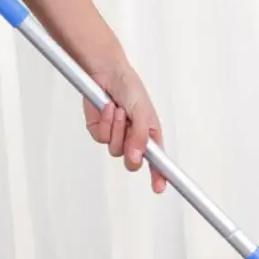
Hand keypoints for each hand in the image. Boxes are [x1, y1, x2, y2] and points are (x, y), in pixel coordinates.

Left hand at [84, 62, 165, 193]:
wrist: (105, 71)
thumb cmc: (129, 88)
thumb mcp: (142, 112)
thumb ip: (141, 137)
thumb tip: (137, 159)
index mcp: (150, 138)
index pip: (157, 163)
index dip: (159, 177)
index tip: (159, 187)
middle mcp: (133, 141)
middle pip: (132, 163)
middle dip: (130, 148)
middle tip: (131, 132)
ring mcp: (116, 137)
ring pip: (114, 150)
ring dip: (117, 128)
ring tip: (119, 110)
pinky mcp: (99, 131)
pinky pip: (100, 138)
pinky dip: (104, 122)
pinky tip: (108, 108)